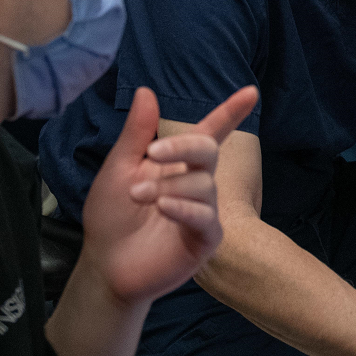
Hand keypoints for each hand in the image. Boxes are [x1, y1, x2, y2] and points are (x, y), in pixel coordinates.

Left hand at [78, 85, 258, 306]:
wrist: (105, 264)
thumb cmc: (112, 216)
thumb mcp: (119, 169)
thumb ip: (136, 134)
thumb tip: (147, 91)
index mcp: (177, 163)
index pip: (209, 132)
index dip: (230, 112)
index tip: (250, 92)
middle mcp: (195, 184)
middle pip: (207, 150)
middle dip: (183, 146)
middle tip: (152, 154)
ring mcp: (203, 212)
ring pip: (204, 184)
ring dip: (169, 185)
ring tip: (138, 197)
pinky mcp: (205, 240)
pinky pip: (206, 217)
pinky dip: (184, 208)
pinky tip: (164, 207)